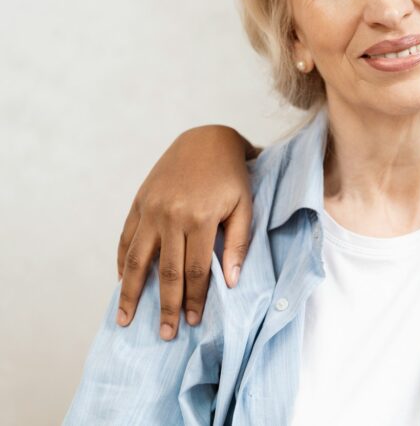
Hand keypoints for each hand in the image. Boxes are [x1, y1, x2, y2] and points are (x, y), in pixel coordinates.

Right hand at [116, 125, 255, 339]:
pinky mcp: (139, 202)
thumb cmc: (232, 175)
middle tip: (165, 334)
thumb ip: (239, 243)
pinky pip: (126, 239)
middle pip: (166, 272)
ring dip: (131, 293)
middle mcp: (171, 216)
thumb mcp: (245, 205)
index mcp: (201, 218)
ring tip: (125, 319)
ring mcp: (151, 209)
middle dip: (166, 306)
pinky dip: (122, 263)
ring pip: (137, 260)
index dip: (194, 299)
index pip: (195, 270)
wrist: (206, 139)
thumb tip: (231, 283)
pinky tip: (122, 283)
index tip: (192, 321)